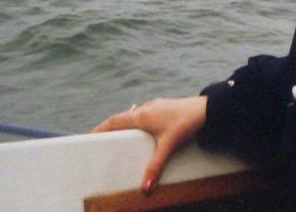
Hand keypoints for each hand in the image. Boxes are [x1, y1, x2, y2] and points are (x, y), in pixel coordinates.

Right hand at [91, 96, 207, 193]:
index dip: (100, 128)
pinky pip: (143, 114)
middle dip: (110, 128)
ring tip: (119, 137)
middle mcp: (145, 108)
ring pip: (133, 114)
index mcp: (141, 115)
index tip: (88, 135)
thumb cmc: (186, 123)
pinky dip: (136, 122)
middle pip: (121, 117)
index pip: (114, 121)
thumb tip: (145, 188)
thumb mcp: (169, 146)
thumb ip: (155, 167)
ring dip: (124, 124)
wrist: (206, 109)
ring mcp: (154, 106)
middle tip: (101, 139)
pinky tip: (143, 131)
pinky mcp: (163, 107)